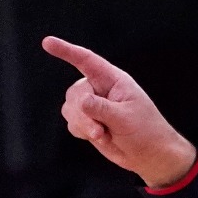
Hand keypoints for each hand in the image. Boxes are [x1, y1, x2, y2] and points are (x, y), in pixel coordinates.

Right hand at [42, 36, 196, 188]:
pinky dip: (83, 132)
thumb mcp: (125, 118)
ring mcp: (93, 105)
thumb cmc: (147, 132)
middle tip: (100, 130)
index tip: (47, 42)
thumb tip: (81, 101)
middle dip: (83, 114)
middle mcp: (100, 89)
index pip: (87, 61)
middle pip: (75, 93)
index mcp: (114, 80)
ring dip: (83, 125)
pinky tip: (101, 137)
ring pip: (70, 109)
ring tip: (103, 135)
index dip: (67, 51)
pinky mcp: (88, 121)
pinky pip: (72, 123)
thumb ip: (102, 108)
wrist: (150, 155)